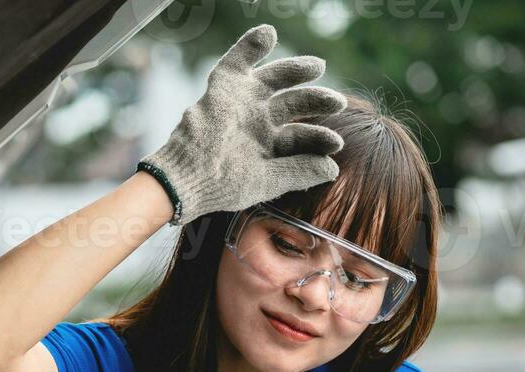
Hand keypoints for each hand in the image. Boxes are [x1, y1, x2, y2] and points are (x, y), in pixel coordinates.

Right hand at [137, 23, 345, 224]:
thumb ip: (299, 172)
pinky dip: (252, 44)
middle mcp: (256, 121)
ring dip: (296, 69)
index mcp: (266, 146)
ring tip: (317, 66)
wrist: (187, 176)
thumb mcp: (267, 181)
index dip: (320, 138)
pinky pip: (239, 60)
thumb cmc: (222, 184)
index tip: (336, 144)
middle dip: (316, 100)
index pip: (301, 137)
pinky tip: (268, 33)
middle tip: (337, 101)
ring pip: (274, 78)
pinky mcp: (225, 87)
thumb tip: (333, 168)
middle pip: (294, 104)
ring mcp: (242, 101)